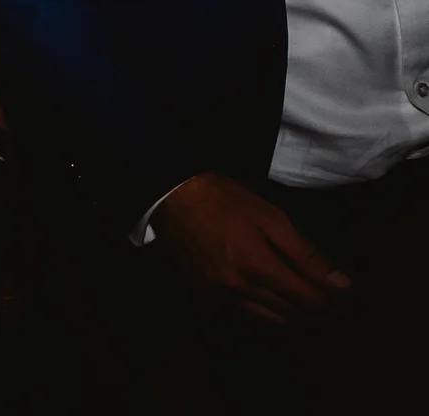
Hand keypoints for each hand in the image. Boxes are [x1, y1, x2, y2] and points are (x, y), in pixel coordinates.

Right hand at [150, 171, 350, 324]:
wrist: (173, 196)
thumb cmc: (226, 200)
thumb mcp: (272, 218)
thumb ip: (307, 254)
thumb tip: (341, 283)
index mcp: (256, 265)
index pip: (307, 298)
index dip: (331, 299)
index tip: (343, 292)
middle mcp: (237, 289)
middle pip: (290, 314)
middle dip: (316, 310)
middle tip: (330, 300)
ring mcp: (217, 297)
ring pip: (268, 321)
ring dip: (293, 317)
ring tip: (307, 304)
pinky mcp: (203, 298)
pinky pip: (244, 315)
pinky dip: (265, 312)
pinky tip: (272, 299)